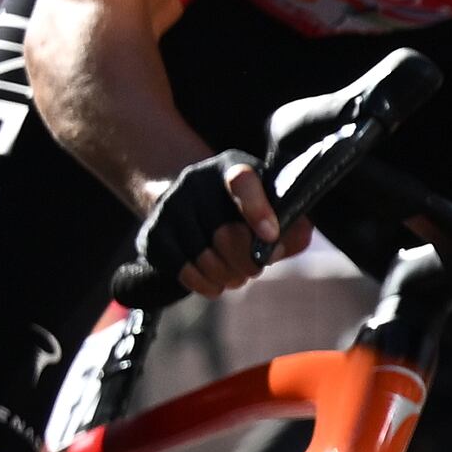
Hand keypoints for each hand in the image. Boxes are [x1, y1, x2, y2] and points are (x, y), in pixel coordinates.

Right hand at [141, 149, 289, 299]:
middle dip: (248, 261)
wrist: (186, 201)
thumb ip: (291, 221)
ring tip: (236, 276)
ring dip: (228, 275)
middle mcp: (195, 181)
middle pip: (226, 234)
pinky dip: (204, 284)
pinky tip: (216, 284)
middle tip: (255, 268)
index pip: (242, 182)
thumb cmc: (239, 206)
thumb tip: (298, 238)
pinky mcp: (153, 233)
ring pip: (205, 257)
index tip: (271, 236)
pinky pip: (182, 269)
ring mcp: (170, 206)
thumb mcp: (269, 202)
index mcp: (231, 167)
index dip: (258, 210)